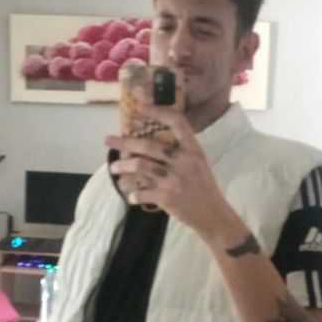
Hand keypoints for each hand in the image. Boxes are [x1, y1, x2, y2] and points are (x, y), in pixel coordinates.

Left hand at [105, 101, 231, 238]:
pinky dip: (133, 194)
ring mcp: (174, 180)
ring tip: (113, 168)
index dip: (157, 111)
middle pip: (148, 146)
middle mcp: (183, 161)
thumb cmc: (203, 188)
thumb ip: (180, 152)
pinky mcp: (167, 198)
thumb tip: (150, 144)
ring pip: (140, 167)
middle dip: (124, 142)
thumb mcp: (198, 163)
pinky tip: (130, 196)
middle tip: (108, 140)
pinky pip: (142, 192)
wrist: (213, 215)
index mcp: (193, 150)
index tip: (139, 107)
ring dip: (122, 167)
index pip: (177, 122)